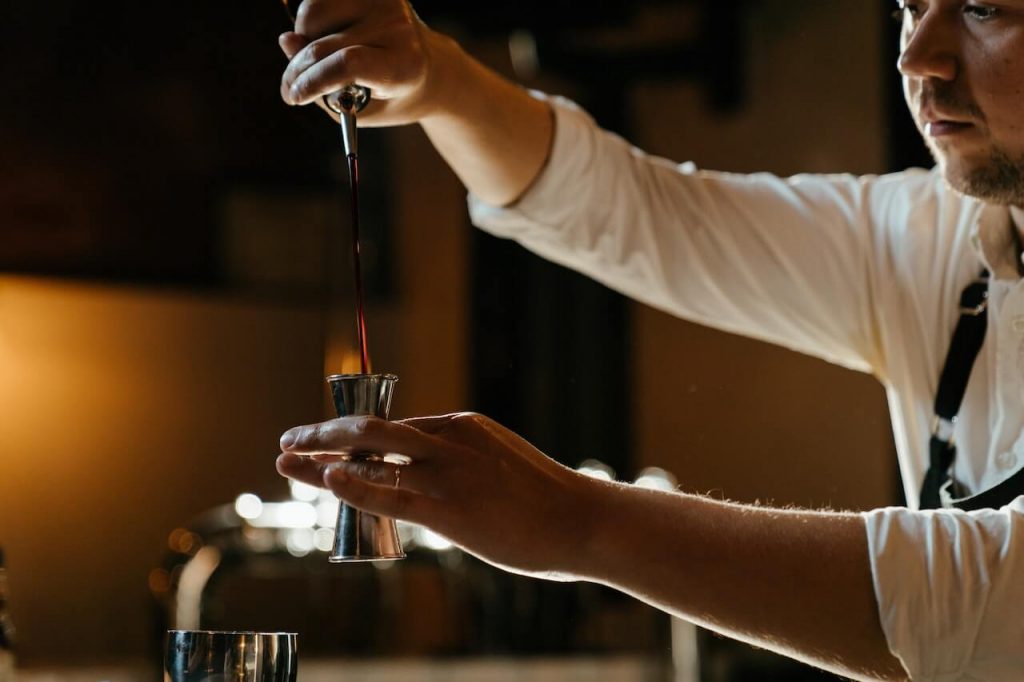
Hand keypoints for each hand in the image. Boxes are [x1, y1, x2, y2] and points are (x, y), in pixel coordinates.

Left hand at [277, 412, 596, 578]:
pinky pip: (389, 493)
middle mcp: (449, 441)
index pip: (394, 428)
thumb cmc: (544, 499)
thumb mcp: (498, 464)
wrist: (580, 519)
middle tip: (290, 440)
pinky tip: (327, 479)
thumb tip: (426, 482)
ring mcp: (447, 473)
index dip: (351, 437)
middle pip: (371, 427)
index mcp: (462, 426)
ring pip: (370, 454)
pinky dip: (353, 484)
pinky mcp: (448, 510)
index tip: (324, 444)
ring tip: (286, 461)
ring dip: (321, 458)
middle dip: (323, 432)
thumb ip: (460, 464)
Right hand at [279, 0, 459, 125]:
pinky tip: (329, 37)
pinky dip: (311, 21)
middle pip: (324, 46)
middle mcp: (397, 27)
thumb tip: (286, 41)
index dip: (313, 80)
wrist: (428, 66)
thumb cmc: (392, 94)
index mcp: (403, 66)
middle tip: (291, 90)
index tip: (293, 97)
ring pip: (313, 14)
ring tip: (322, 59)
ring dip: (304, 40)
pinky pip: (318, 1)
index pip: (348, 64)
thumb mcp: (363, 108)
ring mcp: (384, 2)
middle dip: (297, 71)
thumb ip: (323, 86)